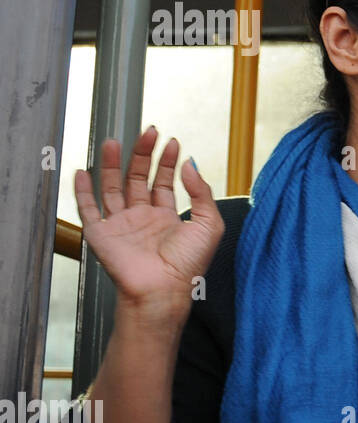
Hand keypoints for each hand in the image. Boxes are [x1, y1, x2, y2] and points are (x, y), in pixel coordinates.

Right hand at [73, 127, 224, 324]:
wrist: (163, 290)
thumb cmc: (189, 265)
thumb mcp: (209, 224)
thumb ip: (202, 192)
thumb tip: (191, 164)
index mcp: (168, 218)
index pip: (164, 182)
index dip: (167, 162)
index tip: (171, 141)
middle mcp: (143, 220)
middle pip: (138, 179)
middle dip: (142, 155)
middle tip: (147, 132)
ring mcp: (121, 226)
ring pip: (112, 188)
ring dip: (112, 165)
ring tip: (113, 142)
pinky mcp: (101, 235)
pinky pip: (88, 209)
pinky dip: (82, 191)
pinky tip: (82, 172)